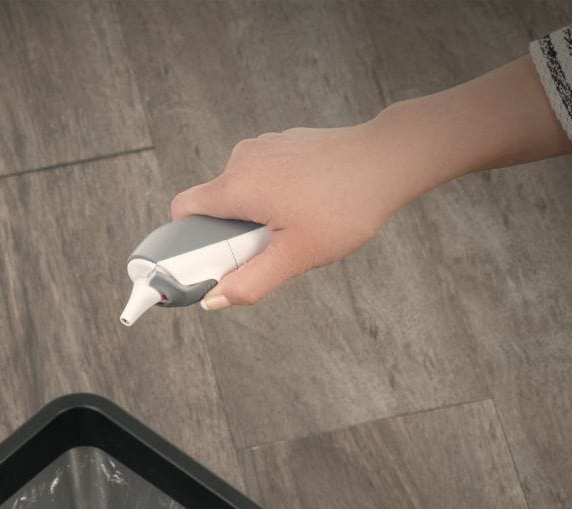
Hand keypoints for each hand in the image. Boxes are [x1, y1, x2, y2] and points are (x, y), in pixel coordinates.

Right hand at [170, 123, 406, 309]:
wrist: (388, 161)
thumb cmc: (344, 207)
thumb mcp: (295, 257)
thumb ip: (250, 283)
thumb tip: (214, 301)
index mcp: (236, 186)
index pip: (183, 212)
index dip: (186, 242)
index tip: (209, 261)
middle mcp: (243, 159)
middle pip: (215, 206)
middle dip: (233, 235)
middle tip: (271, 250)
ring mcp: (265, 147)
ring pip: (243, 193)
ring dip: (257, 217)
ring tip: (297, 227)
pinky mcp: (285, 145)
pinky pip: (264, 178)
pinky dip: (275, 198)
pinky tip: (309, 208)